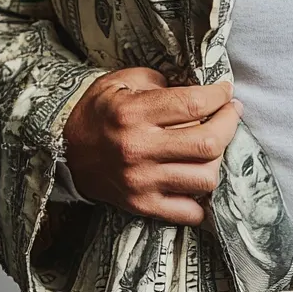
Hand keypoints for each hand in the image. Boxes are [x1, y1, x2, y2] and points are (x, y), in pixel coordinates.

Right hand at [62, 67, 242, 224]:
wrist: (61, 148)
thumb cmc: (99, 108)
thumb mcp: (126, 80)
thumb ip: (164, 82)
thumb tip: (202, 89)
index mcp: (134, 113)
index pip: (195, 104)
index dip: (220, 96)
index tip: (226, 91)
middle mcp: (139, 150)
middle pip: (208, 143)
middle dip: (230, 123)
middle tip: (231, 112)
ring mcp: (141, 182)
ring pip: (204, 178)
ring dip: (219, 158)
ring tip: (215, 143)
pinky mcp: (141, 205)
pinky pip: (188, 212)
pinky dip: (203, 198)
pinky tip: (200, 176)